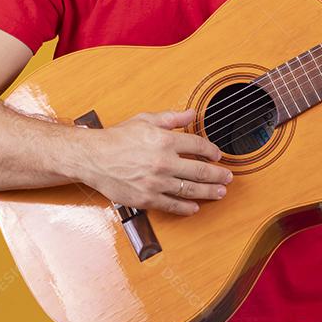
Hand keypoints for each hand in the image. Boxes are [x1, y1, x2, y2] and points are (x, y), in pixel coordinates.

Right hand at [79, 108, 232, 215]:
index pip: (198, 145)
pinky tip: (194, 207)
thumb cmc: (117, 138)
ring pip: (190, 190)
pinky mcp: (146, 198)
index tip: (218, 155)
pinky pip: (171, 205)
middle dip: (218, 175)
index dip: (212, 151)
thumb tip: (192, 114)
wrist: (93, 158)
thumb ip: (171, 118)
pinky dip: (185, 208)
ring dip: (208, 192)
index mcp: (164, 140)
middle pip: (200, 170)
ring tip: (219, 193)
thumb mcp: (145, 120)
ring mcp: (156, 182)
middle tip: (228, 177)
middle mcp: (163, 162)